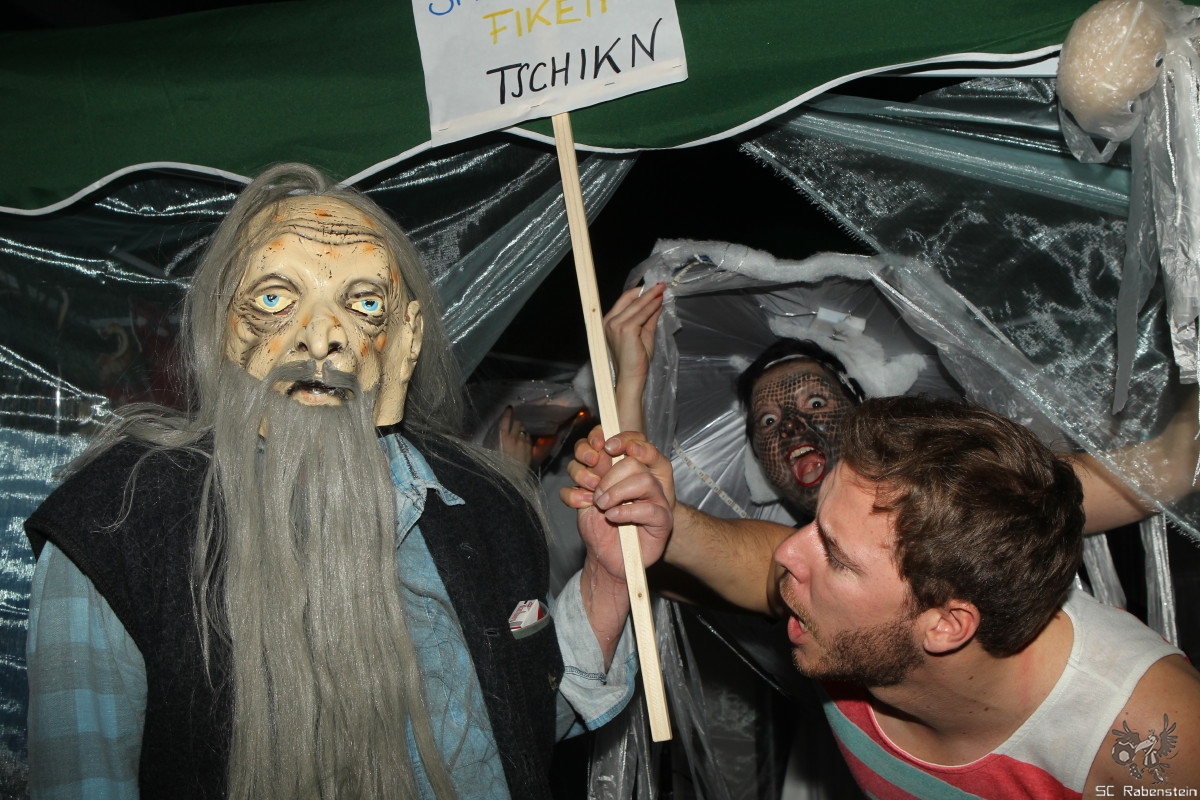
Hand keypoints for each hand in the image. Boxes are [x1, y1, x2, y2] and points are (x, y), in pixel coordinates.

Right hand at [496, 406, 531, 467]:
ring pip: (524, 429)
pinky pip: (529, 437)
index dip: (507, 413)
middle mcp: (514, 438)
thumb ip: (497, 441)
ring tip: (519, 434)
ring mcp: (523, 442)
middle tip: (514, 424)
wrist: (512, 478)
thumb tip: (499, 435)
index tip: (510, 408)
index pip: (505, 421)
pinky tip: (524, 441)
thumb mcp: (493, 452)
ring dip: (521, 429)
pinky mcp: (530, 448)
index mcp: (503, 438)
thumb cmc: (499, 466)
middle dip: (516, 422)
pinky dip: (526, 437)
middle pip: (517, 423)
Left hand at [564, 427, 674, 580]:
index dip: (611, 441)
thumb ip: (588, 475)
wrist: (605, 560)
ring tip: (603, 507)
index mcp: (625, 470)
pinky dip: (626, 512)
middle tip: (595, 496)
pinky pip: (649, 509)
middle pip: (632, 461)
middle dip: (607, 477)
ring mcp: (655, 499)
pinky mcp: (662, 520)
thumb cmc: (597, 527)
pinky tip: (612, 517)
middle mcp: (643, 480)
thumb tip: (595, 455)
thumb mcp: (584, 498)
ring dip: (616, 493)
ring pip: (643, 480)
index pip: (626, 441)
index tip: (593, 453)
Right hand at [603, 284, 663, 431]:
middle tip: (660, 284)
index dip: (638, 292)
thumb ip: (648, 318)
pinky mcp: (626, 329)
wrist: (631, 377)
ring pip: (636, 305)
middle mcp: (609, 321)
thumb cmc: (636, 360)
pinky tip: (659, 301)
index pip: (623, 301)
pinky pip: (642, 314)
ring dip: (650, 296)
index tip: (652, 287)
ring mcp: (616, 325)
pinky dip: (652, 306)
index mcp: (609, 322)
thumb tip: (657, 303)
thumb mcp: (643, 334)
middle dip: (646, 291)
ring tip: (662, 289)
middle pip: (629, 299)